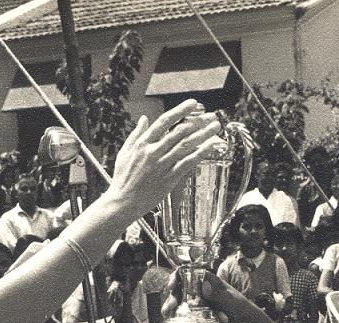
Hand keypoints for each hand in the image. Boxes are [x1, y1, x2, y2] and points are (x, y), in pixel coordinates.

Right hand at [106, 100, 220, 216]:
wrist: (123, 202)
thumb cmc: (123, 179)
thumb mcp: (124, 152)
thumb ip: (136, 134)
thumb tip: (144, 119)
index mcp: (142, 144)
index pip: (164, 122)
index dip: (180, 111)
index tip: (192, 104)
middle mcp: (153, 152)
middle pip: (179, 132)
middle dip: (197, 121)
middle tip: (211, 115)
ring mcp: (162, 165)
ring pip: (185, 145)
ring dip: (202, 135)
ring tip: (215, 127)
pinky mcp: (168, 178)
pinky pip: (187, 163)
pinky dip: (199, 154)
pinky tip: (209, 147)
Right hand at [161, 269, 230, 322]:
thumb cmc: (242, 309)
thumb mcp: (233, 301)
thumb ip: (219, 295)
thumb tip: (204, 285)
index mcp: (209, 282)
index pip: (189, 273)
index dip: (177, 277)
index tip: (171, 285)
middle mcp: (201, 292)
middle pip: (181, 289)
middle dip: (172, 297)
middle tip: (168, 307)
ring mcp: (199, 305)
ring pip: (180, 303)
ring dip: (171, 307)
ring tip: (166, 315)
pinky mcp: (198, 317)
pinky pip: (185, 316)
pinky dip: (177, 318)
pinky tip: (171, 322)